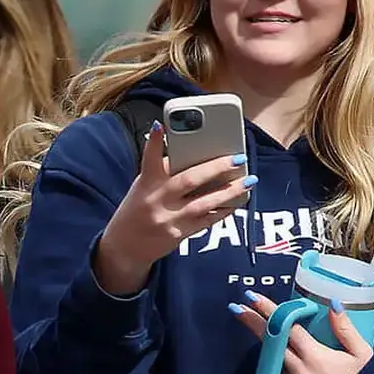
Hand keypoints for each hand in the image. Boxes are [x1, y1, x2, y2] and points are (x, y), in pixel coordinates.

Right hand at [92, 120, 251, 296]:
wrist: (125, 247)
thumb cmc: (138, 210)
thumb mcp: (143, 187)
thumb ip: (163, 171)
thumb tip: (191, 152)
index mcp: (146, 183)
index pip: (149, 159)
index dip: (154, 142)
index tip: (160, 125)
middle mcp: (157, 200)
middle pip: (188, 180)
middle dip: (216, 167)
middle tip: (238, 158)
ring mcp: (168, 219)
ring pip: (203, 203)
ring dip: (229, 191)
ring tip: (248, 180)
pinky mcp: (178, 235)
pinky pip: (205, 221)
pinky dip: (222, 211)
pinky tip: (236, 202)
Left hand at [231, 291, 372, 373]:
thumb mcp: (362, 354)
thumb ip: (345, 328)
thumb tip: (333, 303)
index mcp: (315, 357)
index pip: (287, 328)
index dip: (270, 311)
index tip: (252, 299)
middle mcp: (297, 371)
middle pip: (271, 341)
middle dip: (254, 323)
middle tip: (238, 308)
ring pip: (273, 358)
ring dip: (266, 343)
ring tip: (256, 324)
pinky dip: (276, 362)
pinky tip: (275, 353)